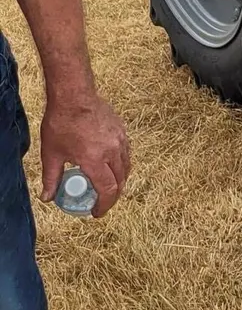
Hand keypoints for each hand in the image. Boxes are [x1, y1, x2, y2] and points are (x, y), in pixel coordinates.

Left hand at [40, 93, 130, 216]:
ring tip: (106, 185)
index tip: (96, 212)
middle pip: (120, 181)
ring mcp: (120, 139)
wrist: (74, 96)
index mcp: (95, 159)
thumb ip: (51, 178)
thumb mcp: (52, 154)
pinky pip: (126, 153)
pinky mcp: (122, 130)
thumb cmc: (61, 123)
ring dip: (119, 180)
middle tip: (101, 202)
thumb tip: (47, 197)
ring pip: (126, 167)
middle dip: (113, 196)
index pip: (107, 190)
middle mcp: (112, 151)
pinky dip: (121, 164)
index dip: (104, 205)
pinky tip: (110, 164)